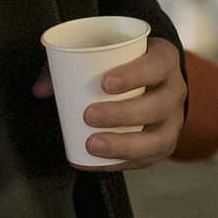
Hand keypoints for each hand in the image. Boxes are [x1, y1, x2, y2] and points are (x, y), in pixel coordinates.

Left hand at [49, 38, 185, 169]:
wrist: (149, 80)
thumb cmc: (121, 63)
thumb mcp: (101, 54)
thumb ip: (68, 65)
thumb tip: (41, 89)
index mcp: (164, 59)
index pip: (158, 65)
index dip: (135, 75)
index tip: (105, 83)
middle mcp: (175, 90)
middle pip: (159, 105)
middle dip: (124, 114)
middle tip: (89, 115)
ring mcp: (173, 120)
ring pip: (158, 138)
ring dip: (124, 144)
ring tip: (92, 145)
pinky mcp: (164, 143)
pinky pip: (148, 159)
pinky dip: (121, 163)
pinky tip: (96, 163)